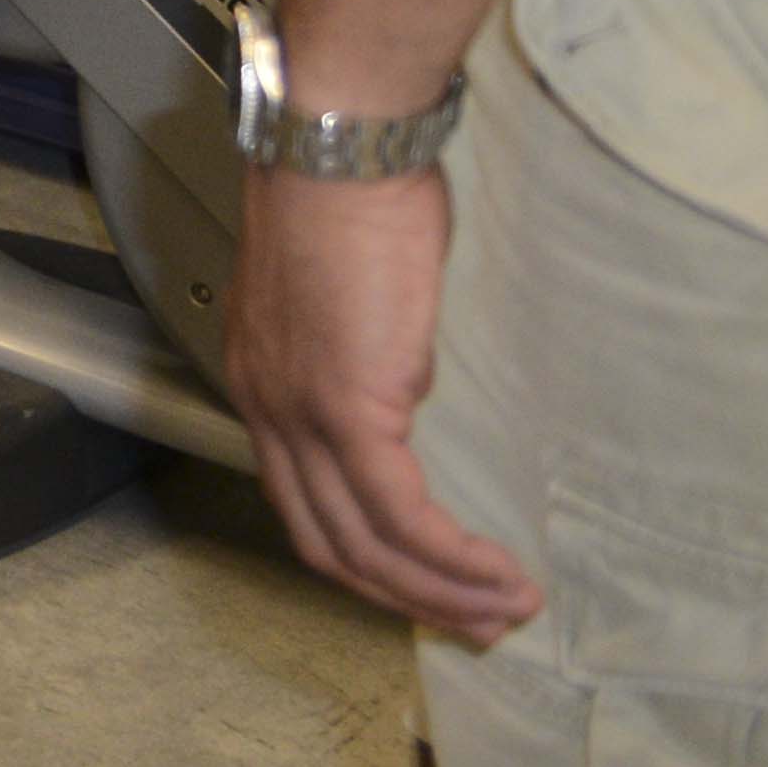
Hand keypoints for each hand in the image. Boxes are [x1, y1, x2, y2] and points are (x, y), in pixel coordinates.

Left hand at [222, 162, 540, 641]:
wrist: (341, 143)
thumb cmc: (353, 191)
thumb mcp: (347, 291)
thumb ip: (362, 352)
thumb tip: (402, 389)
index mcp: (261, 381)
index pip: (301, 501)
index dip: (363, 554)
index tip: (423, 580)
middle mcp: (268, 410)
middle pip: (328, 544)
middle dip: (404, 596)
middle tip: (476, 623)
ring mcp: (302, 415)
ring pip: (366, 546)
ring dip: (441, 593)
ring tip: (507, 610)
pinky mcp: (349, 410)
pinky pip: (402, 516)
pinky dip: (452, 559)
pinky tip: (497, 574)